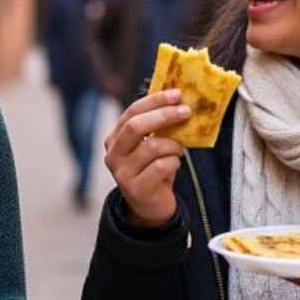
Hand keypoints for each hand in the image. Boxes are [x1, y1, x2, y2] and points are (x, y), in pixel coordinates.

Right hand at [103, 90, 190, 227]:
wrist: (150, 206)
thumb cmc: (153, 169)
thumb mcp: (152, 144)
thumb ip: (158, 127)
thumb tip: (180, 101)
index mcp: (115, 137)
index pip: (132, 112)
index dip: (155, 101)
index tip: (177, 94)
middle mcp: (113, 154)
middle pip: (135, 126)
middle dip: (164, 115)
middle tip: (186, 112)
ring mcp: (121, 173)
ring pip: (152, 147)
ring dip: (173, 145)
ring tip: (179, 149)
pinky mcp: (135, 189)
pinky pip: (161, 167)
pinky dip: (174, 162)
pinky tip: (174, 165)